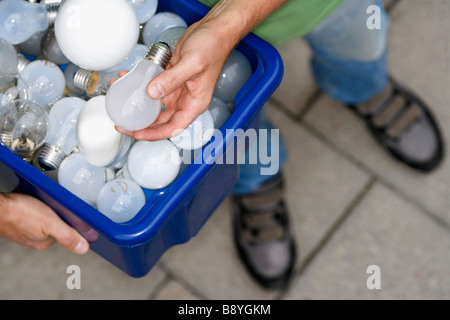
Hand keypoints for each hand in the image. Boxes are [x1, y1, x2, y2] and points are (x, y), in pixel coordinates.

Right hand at [0, 193, 88, 253]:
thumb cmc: (18, 213)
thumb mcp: (50, 223)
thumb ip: (67, 236)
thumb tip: (83, 248)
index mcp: (44, 242)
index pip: (66, 234)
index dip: (71, 223)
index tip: (73, 214)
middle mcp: (33, 240)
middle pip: (53, 227)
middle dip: (57, 216)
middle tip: (57, 205)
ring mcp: (23, 232)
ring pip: (40, 223)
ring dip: (44, 213)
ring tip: (44, 202)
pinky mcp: (14, 223)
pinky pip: (29, 217)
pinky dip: (32, 210)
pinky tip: (31, 203)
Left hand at [112, 0, 286, 141]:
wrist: (214, 30)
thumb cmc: (212, 47)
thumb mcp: (192, 64)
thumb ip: (172, 80)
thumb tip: (152, 93)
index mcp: (194, 104)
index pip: (173, 127)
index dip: (154, 134)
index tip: (137, 133)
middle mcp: (185, 100)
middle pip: (161, 120)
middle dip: (141, 123)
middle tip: (122, 122)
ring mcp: (177, 90)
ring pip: (154, 104)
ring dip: (137, 103)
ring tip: (120, 99)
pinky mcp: (170, 78)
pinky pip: (152, 86)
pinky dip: (139, 84)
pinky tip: (127, 78)